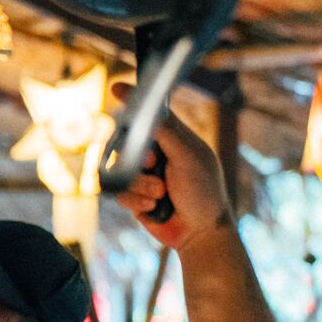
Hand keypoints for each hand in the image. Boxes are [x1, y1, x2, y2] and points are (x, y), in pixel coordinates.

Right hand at [115, 84, 232, 251]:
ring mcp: (144, 176)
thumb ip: (167, 132)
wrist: (199, 233)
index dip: (135, 101)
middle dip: (140, 157)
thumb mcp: (188, 156)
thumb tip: (147, 110)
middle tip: (155, 164)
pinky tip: (153, 208)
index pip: (152, 114)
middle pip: (128, 142)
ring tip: (161, 195)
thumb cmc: (203, 192)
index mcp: (175, 139)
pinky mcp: (134, 197)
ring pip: (122, 170)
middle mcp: (158, 154)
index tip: (117, 88)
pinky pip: (120, 193)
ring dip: (141, 185)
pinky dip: (136, 201)